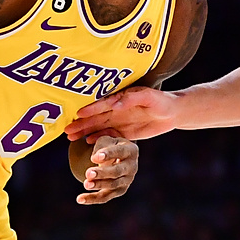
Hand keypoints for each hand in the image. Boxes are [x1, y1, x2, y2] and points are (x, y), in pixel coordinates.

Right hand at [65, 88, 181, 142]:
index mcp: (121, 99)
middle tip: (66, 129)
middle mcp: (117, 109)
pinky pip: (108, 135)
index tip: (77, 114)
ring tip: (70, 137)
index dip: (90, 109)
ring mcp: (119, 121)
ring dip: (84, 131)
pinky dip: (97, 138)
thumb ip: (132, 99)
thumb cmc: (162, 100)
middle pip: (95, 117)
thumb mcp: (149, 97)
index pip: (102, 104)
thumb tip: (115, 104)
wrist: (173, 112)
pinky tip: (86, 142)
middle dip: (80, 123)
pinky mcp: (124, 132)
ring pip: (98, 127)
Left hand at [77, 135, 138, 204]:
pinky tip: (79, 199)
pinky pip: (105, 197)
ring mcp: (126, 181)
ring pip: (112, 186)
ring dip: (98, 185)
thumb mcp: (108, 139)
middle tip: (88, 173)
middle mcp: (131, 167)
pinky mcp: (118, 191)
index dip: (108, 154)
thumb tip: (94, 159)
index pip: (119, 152)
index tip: (94, 157)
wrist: (121, 156)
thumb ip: (101, 145)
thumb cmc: (111, 144)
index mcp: (130, 150)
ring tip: (86, 184)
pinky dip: (92, 198)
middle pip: (117, 172)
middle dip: (102, 173)